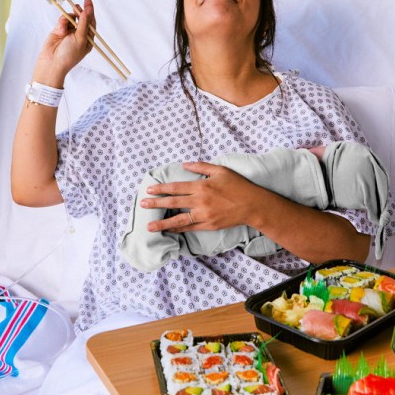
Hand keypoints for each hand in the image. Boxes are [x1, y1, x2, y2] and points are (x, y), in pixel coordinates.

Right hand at [33, 0, 96, 85]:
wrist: (52, 61)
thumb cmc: (69, 54)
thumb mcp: (80, 38)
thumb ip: (83, 23)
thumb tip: (88, 10)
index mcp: (87, 39)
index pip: (91, 23)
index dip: (90, 12)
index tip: (88, 2)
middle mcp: (79, 35)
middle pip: (81, 19)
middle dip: (80, 11)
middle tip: (77, 5)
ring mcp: (69, 32)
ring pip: (71, 18)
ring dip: (69, 18)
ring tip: (66, 21)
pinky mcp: (59, 30)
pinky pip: (62, 21)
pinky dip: (62, 22)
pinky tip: (60, 29)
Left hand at [140, 162, 260, 232]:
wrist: (252, 205)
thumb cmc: (237, 186)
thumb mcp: (221, 170)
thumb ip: (201, 166)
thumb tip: (185, 164)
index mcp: (201, 186)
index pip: (176, 187)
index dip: (161, 188)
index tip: (149, 189)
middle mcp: (200, 201)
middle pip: (173, 203)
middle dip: (156, 204)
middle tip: (142, 204)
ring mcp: (204, 215)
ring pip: (178, 220)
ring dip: (162, 223)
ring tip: (149, 226)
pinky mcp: (209, 225)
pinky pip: (190, 228)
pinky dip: (178, 229)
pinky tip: (169, 230)